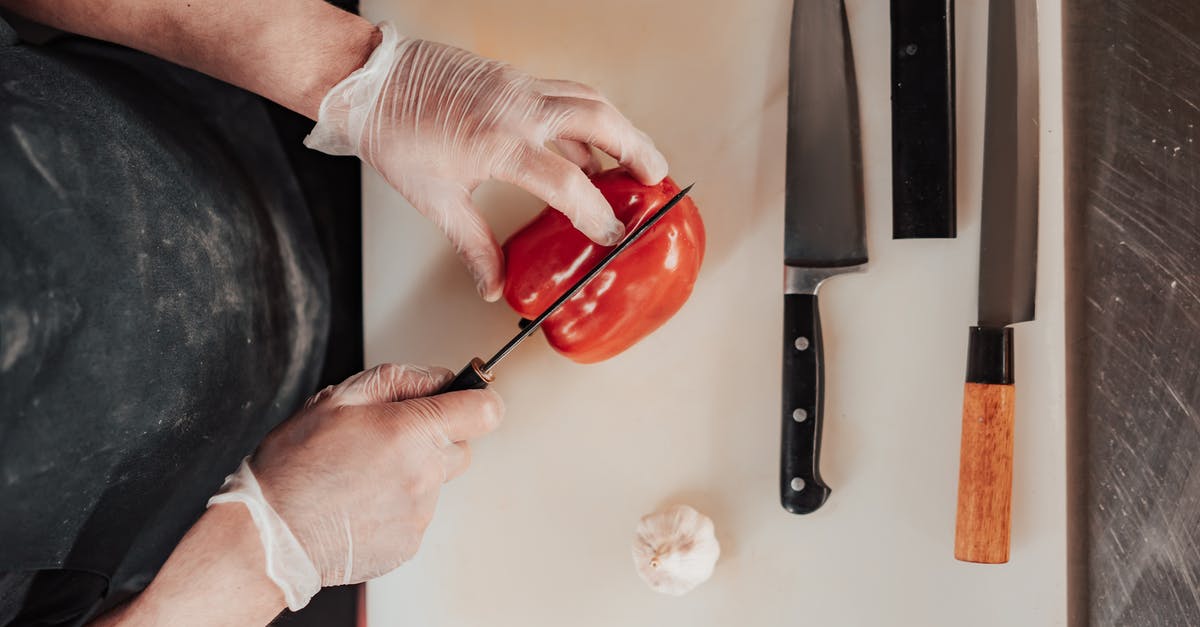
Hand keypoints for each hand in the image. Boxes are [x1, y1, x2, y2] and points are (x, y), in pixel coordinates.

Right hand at [209, 363, 503, 608]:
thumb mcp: (339, 397)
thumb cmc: (296, 464)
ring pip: (435, 484)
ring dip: (412, 475)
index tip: (464, 402)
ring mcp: (420, 513)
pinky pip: (416, 516)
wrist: (270, 534)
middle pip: (461, 449)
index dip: (476, 401)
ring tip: (362, 477)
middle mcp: (424, 474)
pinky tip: (359, 504)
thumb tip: (441, 378)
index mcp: (412, 431)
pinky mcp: (409, 543)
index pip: (485, 411)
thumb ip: (400, 379)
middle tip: (387, 442)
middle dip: (434, 440)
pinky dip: (396, 508)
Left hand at [303, 22, 668, 300]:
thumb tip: (494, 285)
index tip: (611, 234)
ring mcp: (518, 88)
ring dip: (619, 127)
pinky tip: (586, 142)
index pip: (569, 183)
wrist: (371, 83)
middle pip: (601, 121)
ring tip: (633, 159)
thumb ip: (474, 245)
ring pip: (588, 100)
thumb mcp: (436, 200)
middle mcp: (517, 110)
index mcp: (499, 144)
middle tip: (656, 179)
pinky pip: (565, 93)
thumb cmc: (396, 134)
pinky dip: (586, 115)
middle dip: (637, 150)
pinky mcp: (513, 78)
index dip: (597, 213)